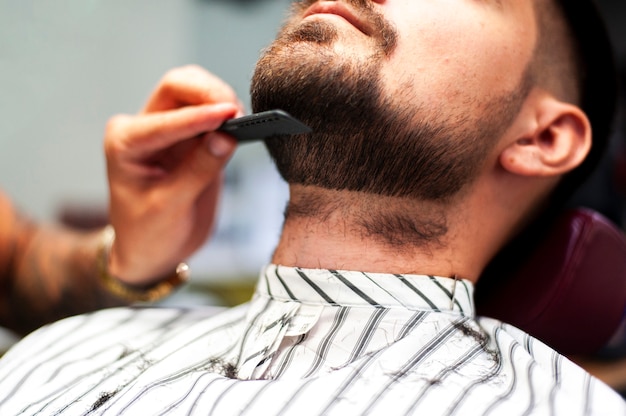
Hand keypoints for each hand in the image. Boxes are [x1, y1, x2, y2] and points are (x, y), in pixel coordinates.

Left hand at [104, 65, 243, 283]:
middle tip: (237, 112)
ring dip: (220, 98)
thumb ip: (198, 170)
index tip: (230, 115)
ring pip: (195, 92)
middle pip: (177, 87)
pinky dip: (228, 113)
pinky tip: (243, 125)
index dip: (199, 117)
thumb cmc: (148, 234)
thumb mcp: (170, 208)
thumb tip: (227, 137)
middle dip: (208, 93)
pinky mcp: (192, 139)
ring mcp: (169, 130)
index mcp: (125, 142)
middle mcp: (144, 128)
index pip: (166, 119)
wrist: (152, 252)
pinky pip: (211, 114)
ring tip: (241, 120)